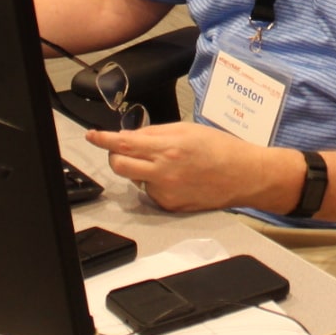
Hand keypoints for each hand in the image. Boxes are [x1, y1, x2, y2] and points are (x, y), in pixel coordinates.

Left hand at [84, 122, 296, 212]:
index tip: (92, 135)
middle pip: (119, 165)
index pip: (124, 143)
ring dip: (141, 169)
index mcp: (168, 147)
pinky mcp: (170, 206)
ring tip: (168, 164)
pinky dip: (156, 184)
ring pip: (136, 179)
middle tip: (123, 149)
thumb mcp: (187, 129)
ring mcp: (166, 192)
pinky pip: (151, 193)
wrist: (244, 175)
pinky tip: (176, 178)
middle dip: (115, 156)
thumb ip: (157, 132)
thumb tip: (133, 136)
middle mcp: (163, 171)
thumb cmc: (221, 149)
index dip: (102, 139)